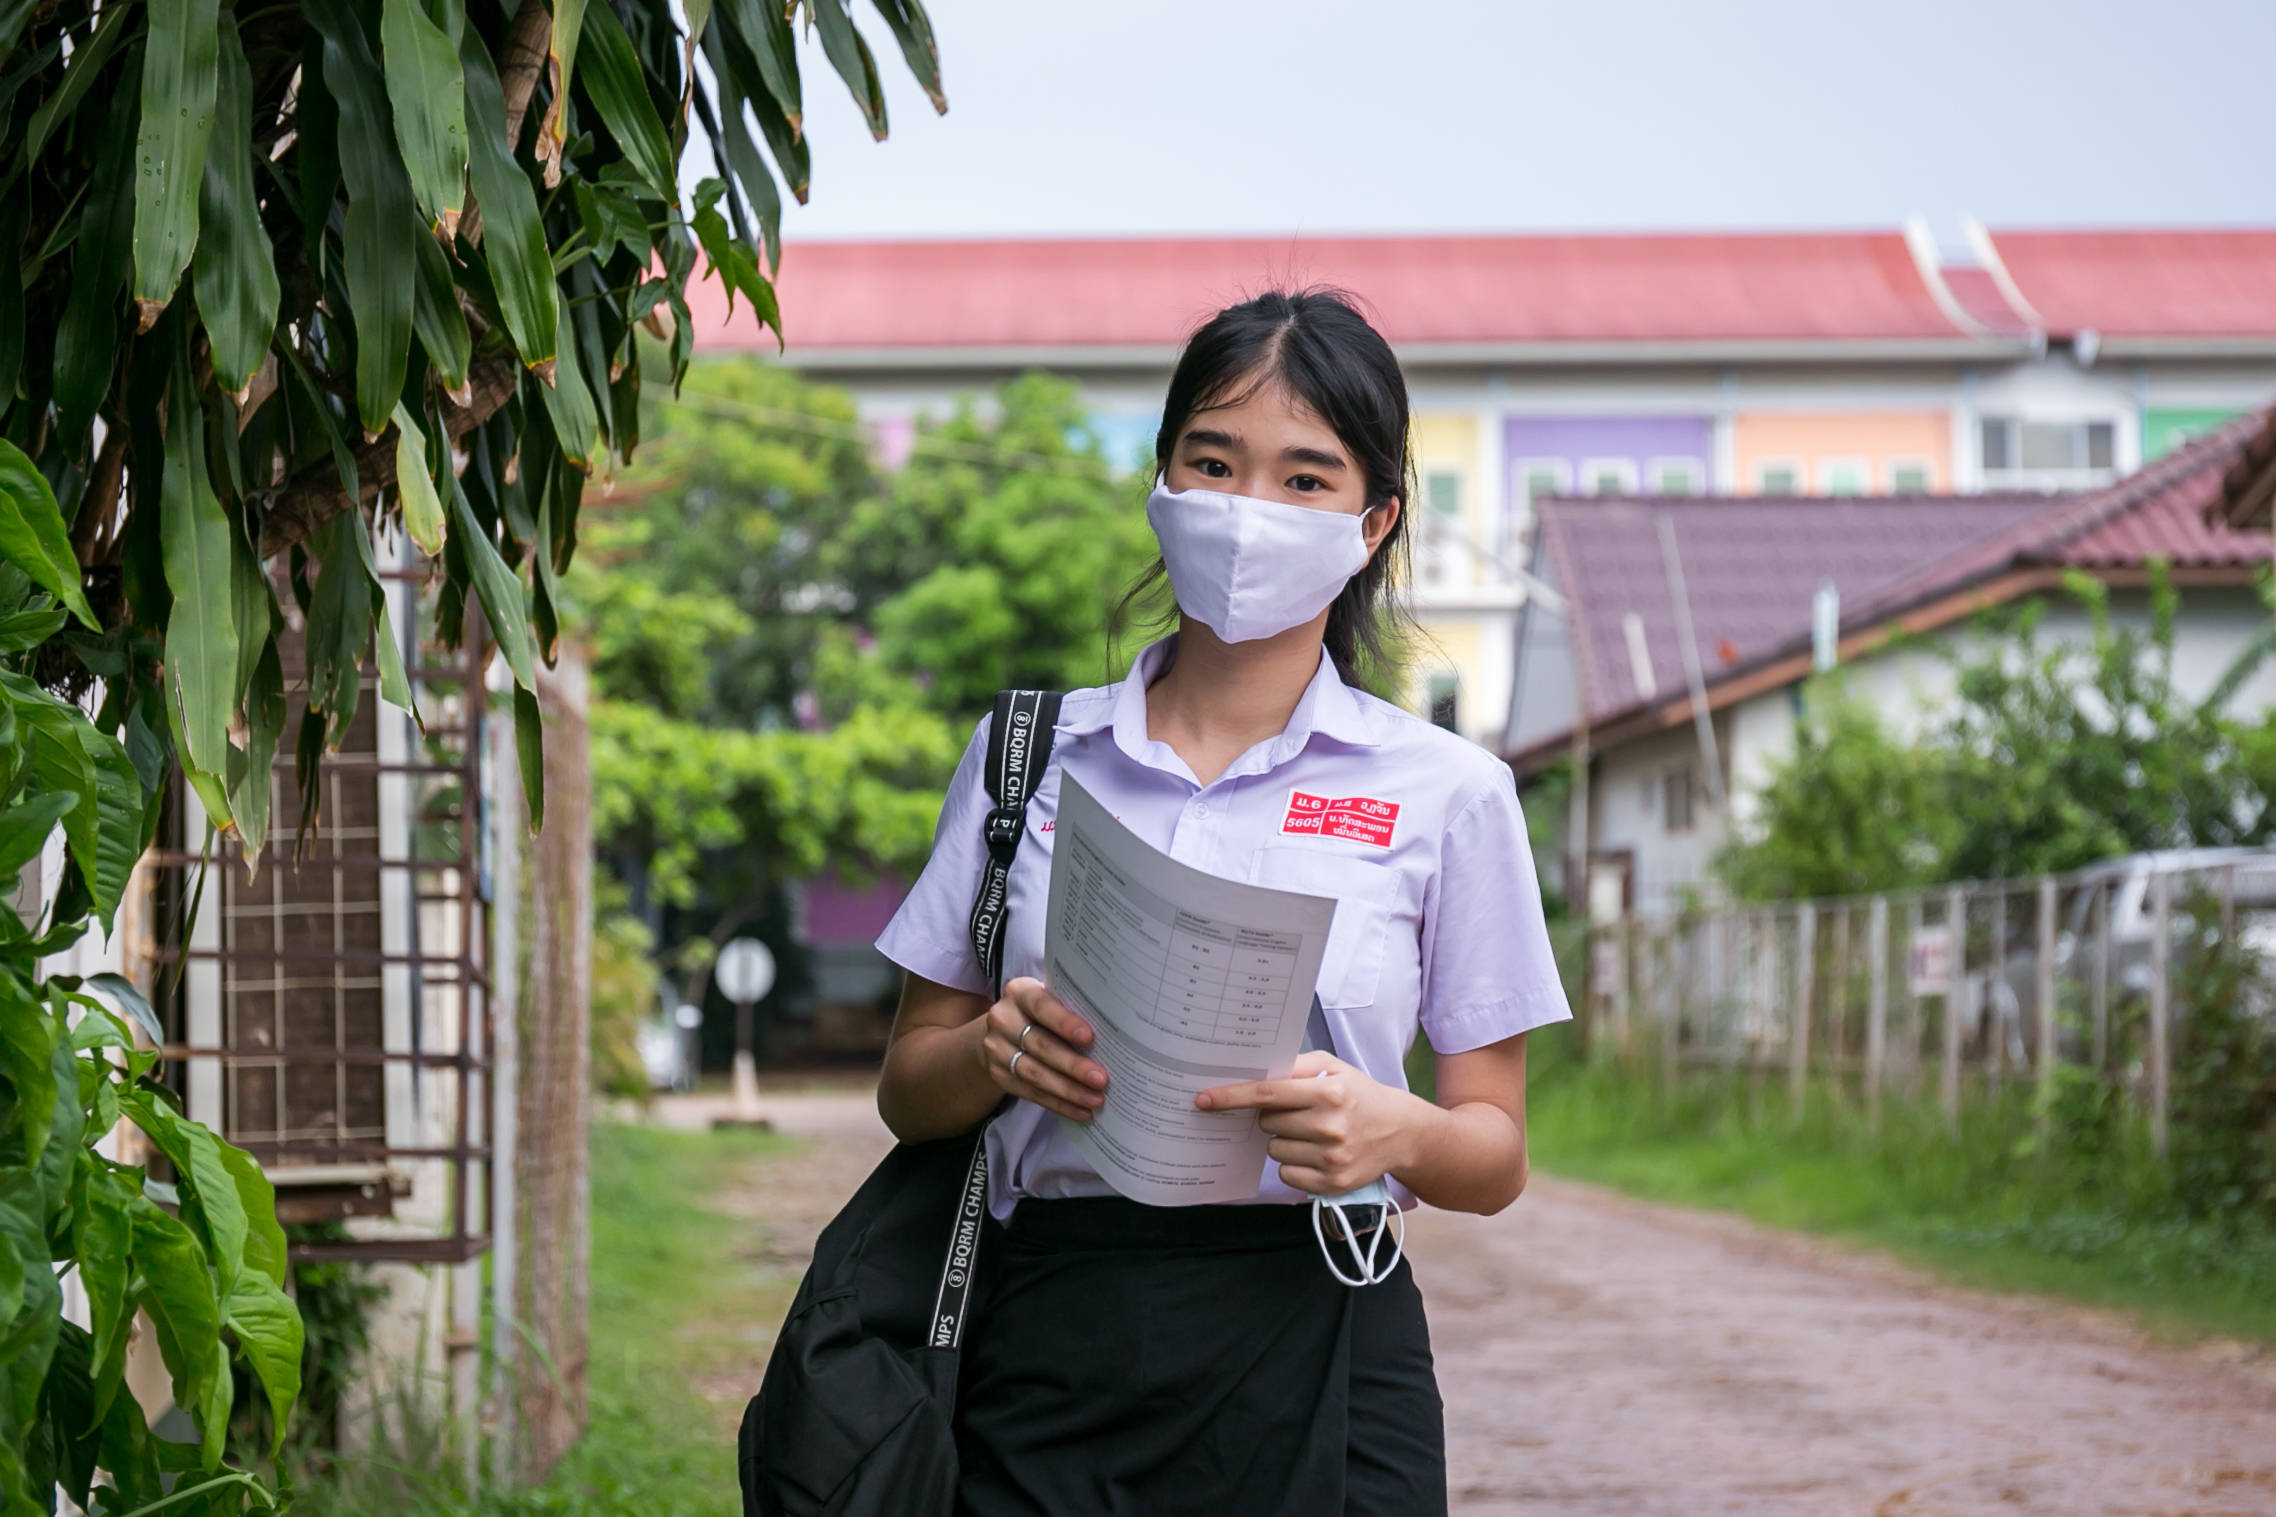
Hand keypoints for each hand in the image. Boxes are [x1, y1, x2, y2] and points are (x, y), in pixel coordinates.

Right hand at [979, 977, 1107, 1122]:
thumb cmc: (1040, 1012)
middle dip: (1073, 1065)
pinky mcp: (999, 1076)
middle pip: (1040, 1045)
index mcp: (1020, 993)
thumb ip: (1072, 1008)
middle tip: (1101, 1079)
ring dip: (1068, 1090)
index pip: (1041, 1006)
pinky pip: (1031, 1094)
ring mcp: (997, 1050)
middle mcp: (1003, 1019)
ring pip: (1035, 1074)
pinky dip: (1059, 1104)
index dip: (1064, 1022)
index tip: (1089, 1037)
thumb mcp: (1050, 1000)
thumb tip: (1114, 1031)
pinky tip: (1082, 1111)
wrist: (1001, 1031)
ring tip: (1096, 1099)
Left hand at [1195, 1051, 1418, 1195]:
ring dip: (1283, 1140)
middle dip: (1272, 1116)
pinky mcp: (1332, 1184)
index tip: (1203, 1099)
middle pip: (1267, 1123)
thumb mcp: (1334, 1068)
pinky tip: (1314, 1153)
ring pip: (1274, 1150)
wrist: (1401, 1132)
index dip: (1232, 1097)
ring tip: (1310, 1132)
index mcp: (1329, 1092)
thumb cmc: (1360, 1094)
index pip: (1268, 1094)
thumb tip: (1256, 1072)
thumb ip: (1296, 1067)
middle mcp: (1330, 1126)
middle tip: (1297, 1112)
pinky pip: (1287, 1174)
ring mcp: (1332, 1158)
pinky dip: (1293, 1164)